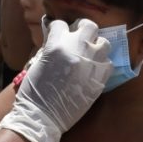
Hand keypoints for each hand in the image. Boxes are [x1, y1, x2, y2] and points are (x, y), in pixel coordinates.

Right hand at [0, 19, 111, 141]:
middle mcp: (76, 49)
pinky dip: (101, 64)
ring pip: (104, 43)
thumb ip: (49, 49)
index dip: (57, 28)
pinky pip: (108, 63)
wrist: (43, 116)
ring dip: (96, 46)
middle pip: (89, 26)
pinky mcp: (100, 78)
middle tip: (79, 36)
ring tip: (89, 53)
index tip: (57, 33)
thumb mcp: (36, 64)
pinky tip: (93, 69)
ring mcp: (91, 63)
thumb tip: (56, 40)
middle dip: (83, 28)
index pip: (60, 24)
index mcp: (56, 45)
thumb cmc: (34, 92)